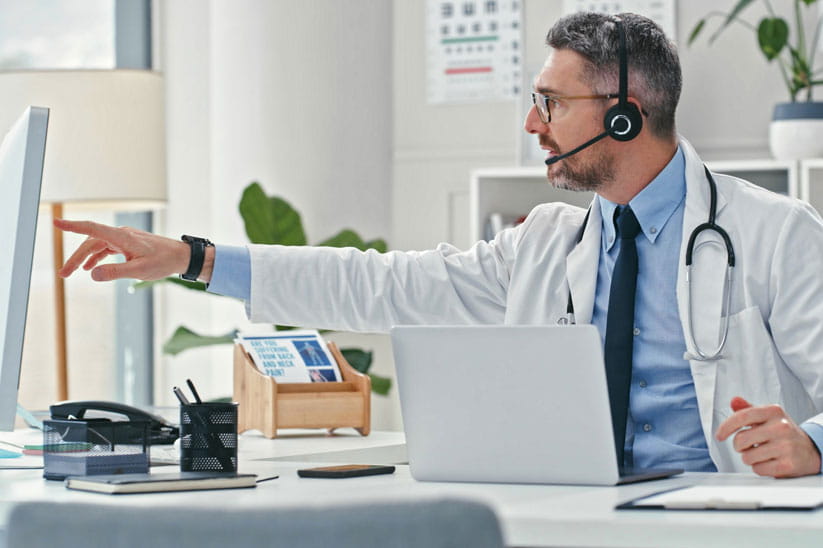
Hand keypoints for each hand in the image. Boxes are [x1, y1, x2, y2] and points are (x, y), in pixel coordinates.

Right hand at [54, 218, 199, 281]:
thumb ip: (115, 272)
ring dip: (84, 258)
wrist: (180, 257)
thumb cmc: (163, 261)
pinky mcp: (127, 244)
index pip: (92, 228)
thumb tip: (93, 274)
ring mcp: (123, 238)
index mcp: (122, 237)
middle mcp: (120, 234)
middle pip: (90, 242)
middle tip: (63, 273)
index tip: (56, 222)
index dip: (73, 226)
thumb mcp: (139, 270)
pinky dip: (96, 257)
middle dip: (75, 257)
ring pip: (97, 246)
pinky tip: (90, 268)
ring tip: (72, 272)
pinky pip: (106, 248)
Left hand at [715, 396, 820, 477]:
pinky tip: (770, 462)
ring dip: (750, 458)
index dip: (725, 427)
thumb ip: (748, 409)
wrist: (811, 450)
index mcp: (773, 411)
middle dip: (739, 446)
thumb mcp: (768, 417)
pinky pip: (758, 469)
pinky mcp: (788, 464)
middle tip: (749, 446)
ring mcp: (786, 446)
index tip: (719, 436)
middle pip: (740, 440)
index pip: (741, 417)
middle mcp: (781, 427)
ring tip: (762, 454)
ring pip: (747, 457)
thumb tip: (734, 401)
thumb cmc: (784, 433)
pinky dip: (760, 468)